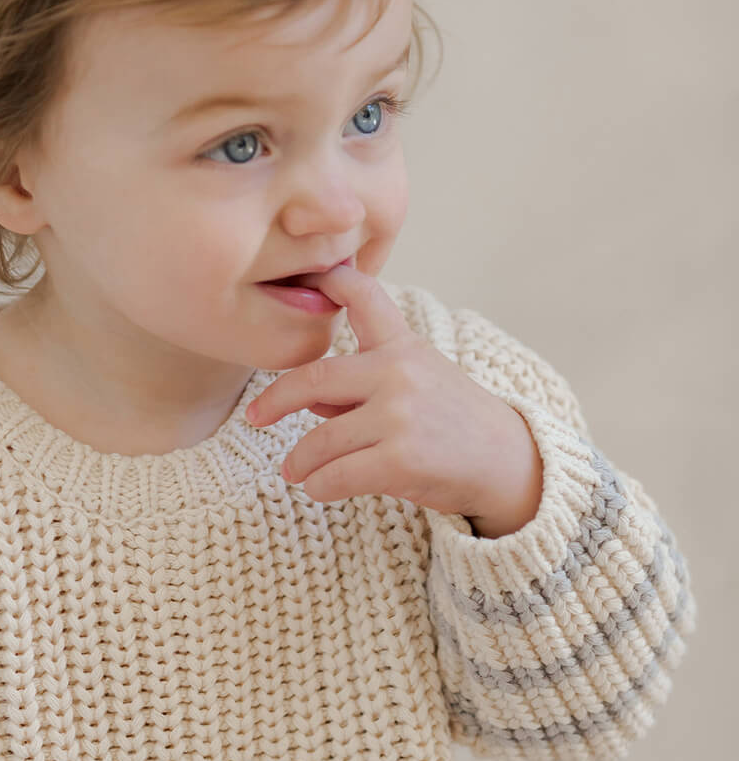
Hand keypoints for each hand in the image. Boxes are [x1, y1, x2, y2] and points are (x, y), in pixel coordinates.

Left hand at [245, 265, 544, 537]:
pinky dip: (319, 486)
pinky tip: (319, 487)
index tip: (308, 273)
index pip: (366, 299)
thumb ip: (357, 386)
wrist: (505, 463)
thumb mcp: (411, 386)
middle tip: (255, 417)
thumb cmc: (449, 423)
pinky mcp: (400, 460)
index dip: (333, 281)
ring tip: (295, 470)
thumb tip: (305, 398)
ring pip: (319, 441)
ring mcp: (399, 416)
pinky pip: (335, 476)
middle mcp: (398, 372)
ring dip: (300, 462)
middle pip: (314, 378)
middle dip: (276, 400)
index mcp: (402, 346)